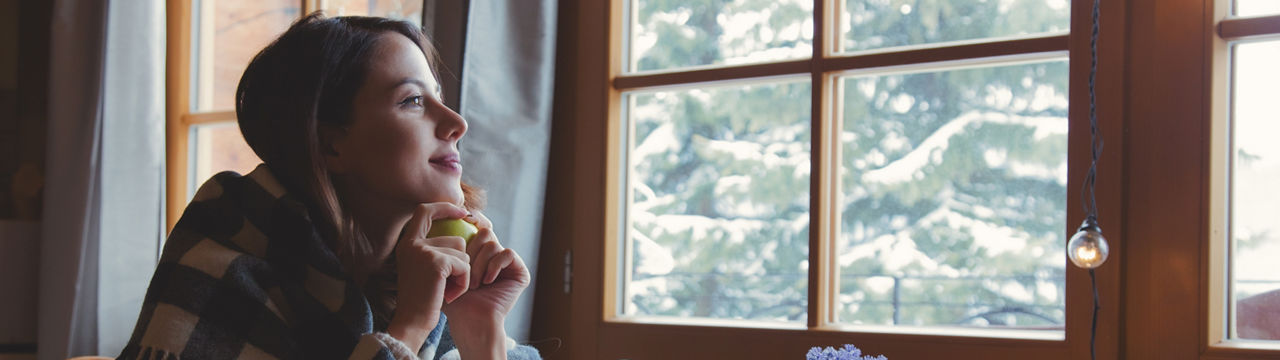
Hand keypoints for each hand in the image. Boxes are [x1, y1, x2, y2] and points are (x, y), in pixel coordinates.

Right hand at [386, 203, 471, 350]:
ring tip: (447, 289)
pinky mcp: (437, 263)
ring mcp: (424, 252)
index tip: (463, 212)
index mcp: (407, 243)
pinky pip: (465, 266)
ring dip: (462, 274)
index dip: (444, 207)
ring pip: (463, 254)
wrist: (412, 322)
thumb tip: (461, 235)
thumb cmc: (422, 299)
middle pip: (455, 240)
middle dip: (460, 263)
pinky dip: (464, 283)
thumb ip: (434, 250)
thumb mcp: (423, 269)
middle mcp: (412, 244)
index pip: (424, 211)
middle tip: (447, 284)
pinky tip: (451, 295)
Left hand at [443, 212, 529, 358]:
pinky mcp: (520, 272)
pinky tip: (487, 281)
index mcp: (479, 252)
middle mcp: (495, 255)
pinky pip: (507, 253)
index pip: (477, 226)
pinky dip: (494, 266)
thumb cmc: (452, 300)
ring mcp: (508, 264)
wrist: (469, 322)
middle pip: (484, 231)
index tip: (459, 222)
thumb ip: (444, 245)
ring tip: (472, 284)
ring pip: (493, 243)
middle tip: (463, 273)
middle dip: (470, 252)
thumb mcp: (443, 269)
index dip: (471, 220)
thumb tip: (437, 215)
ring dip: (479, 264)